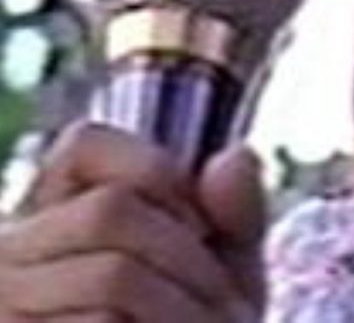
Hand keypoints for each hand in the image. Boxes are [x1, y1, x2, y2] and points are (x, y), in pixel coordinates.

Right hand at [0, 123, 266, 321]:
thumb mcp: (217, 272)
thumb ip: (232, 214)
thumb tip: (233, 156)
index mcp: (46, 219)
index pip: (84, 143)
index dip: (161, 172)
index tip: (201, 225)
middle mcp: (5, 260)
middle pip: (111, 210)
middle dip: (192, 253)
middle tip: (235, 307)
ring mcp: (4, 309)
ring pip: (112, 275)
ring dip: (191, 308)